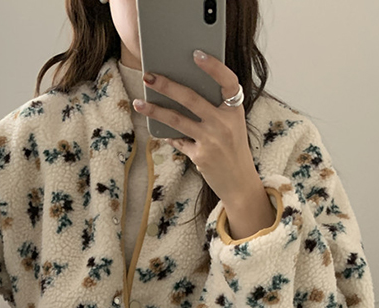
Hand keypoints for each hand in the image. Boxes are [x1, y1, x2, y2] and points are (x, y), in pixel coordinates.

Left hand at [134, 50, 260, 204]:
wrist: (240, 182)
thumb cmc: (233, 148)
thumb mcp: (232, 125)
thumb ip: (216, 108)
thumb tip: (181, 91)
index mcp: (235, 110)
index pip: (228, 81)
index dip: (213, 66)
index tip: (196, 54)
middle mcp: (224, 123)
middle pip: (191, 98)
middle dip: (166, 85)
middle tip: (148, 76)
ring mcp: (212, 140)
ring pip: (177, 120)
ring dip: (155, 110)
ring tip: (138, 103)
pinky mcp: (200, 156)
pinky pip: (178, 140)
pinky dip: (167, 134)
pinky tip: (157, 129)